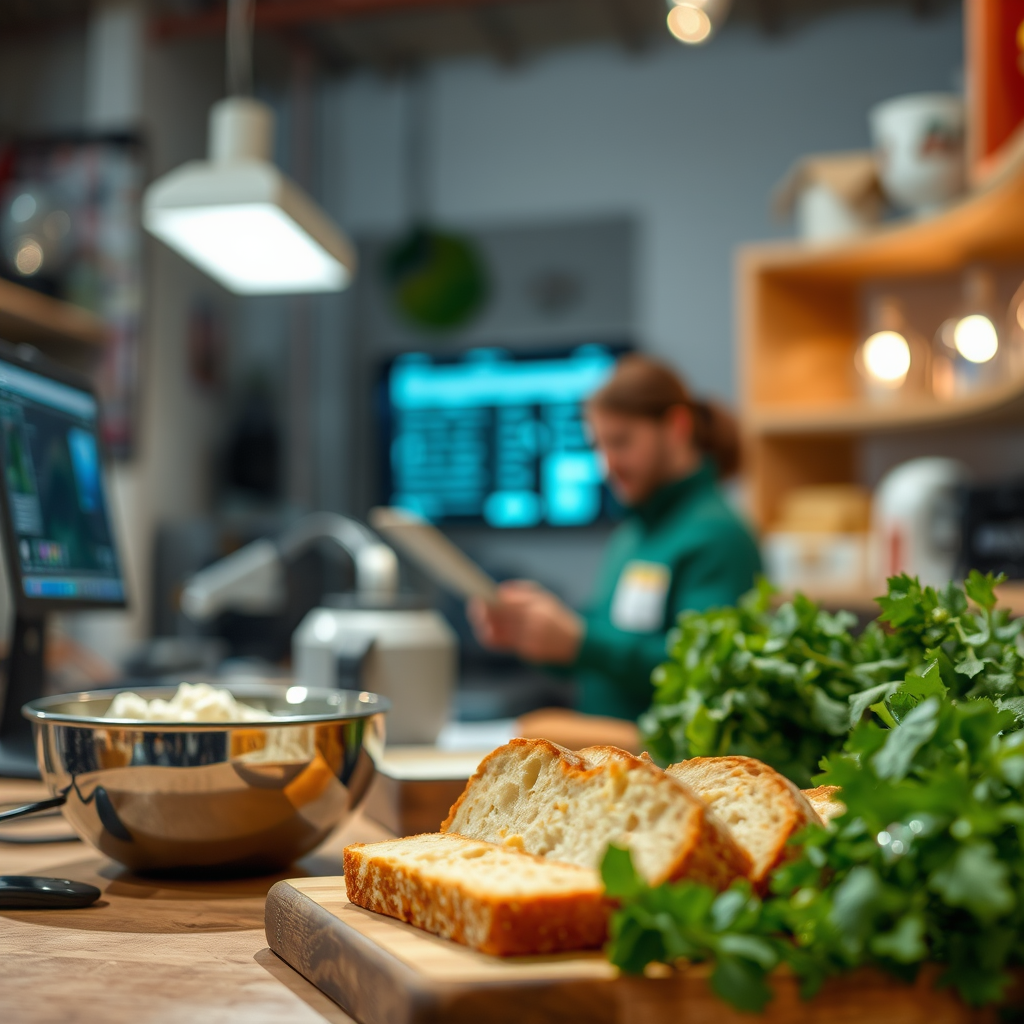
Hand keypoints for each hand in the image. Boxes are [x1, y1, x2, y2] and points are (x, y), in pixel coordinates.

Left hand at [467, 580, 582, 664]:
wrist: (579, 644)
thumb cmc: (560, 618)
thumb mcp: (547, 598)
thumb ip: (523, 592)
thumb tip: (500, 591)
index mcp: (538, 608)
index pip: (507, 605)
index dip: (489, 603)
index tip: (477, 598)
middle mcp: (533, 625)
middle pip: (500, 619)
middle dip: (483, 614)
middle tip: (475, 608)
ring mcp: (530, 641)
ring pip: (499, 634)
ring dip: (486, 627)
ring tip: (481, 620)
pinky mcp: (528, 654)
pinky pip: (505, 644)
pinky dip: (494, 637)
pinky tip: (488, 631)